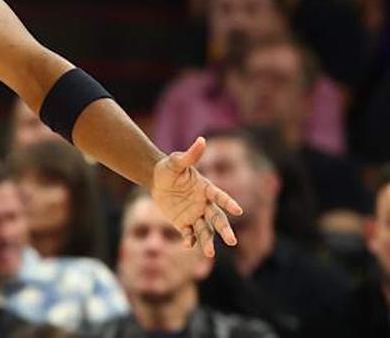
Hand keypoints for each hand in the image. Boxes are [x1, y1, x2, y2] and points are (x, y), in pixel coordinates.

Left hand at [151, 137, 243, 257]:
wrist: (156, 180)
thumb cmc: (169, 168)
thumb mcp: (176, 161)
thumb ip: (190, 155)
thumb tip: (201, 140)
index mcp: (206, 189)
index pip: (220, 197)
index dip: (229, 203)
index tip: (239, 210)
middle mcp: (204, 204)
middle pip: (217, 218)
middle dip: (224, 229)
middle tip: (232, 241)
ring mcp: (195, 215)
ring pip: (205, 230)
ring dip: (208, 241)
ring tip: (209, 254)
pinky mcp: (183, 223)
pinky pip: (188, 234)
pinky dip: (189, 240)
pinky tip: (188, 246)